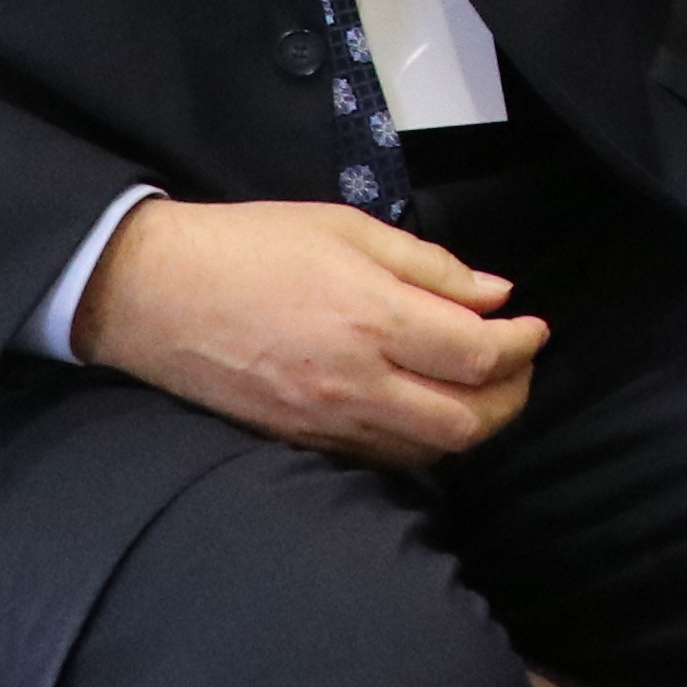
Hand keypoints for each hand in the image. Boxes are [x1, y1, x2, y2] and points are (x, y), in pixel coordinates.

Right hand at [70, 196, 546, 463]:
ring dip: (470, 424)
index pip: (480, 356)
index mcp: (373, 320)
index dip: (523, 346)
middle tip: (518, 365)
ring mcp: (324, 422)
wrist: (152, 291)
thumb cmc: (251, 245)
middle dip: (512, 397)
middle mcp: (355, 383)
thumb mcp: (349, 229)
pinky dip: (419, 441)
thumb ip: (430, 267)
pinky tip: (423, 408)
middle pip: (468, 422)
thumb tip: (495, 295)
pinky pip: (379, 458)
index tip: (534, 327)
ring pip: (427, 451)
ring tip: (479, 387)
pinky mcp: (297, 442)